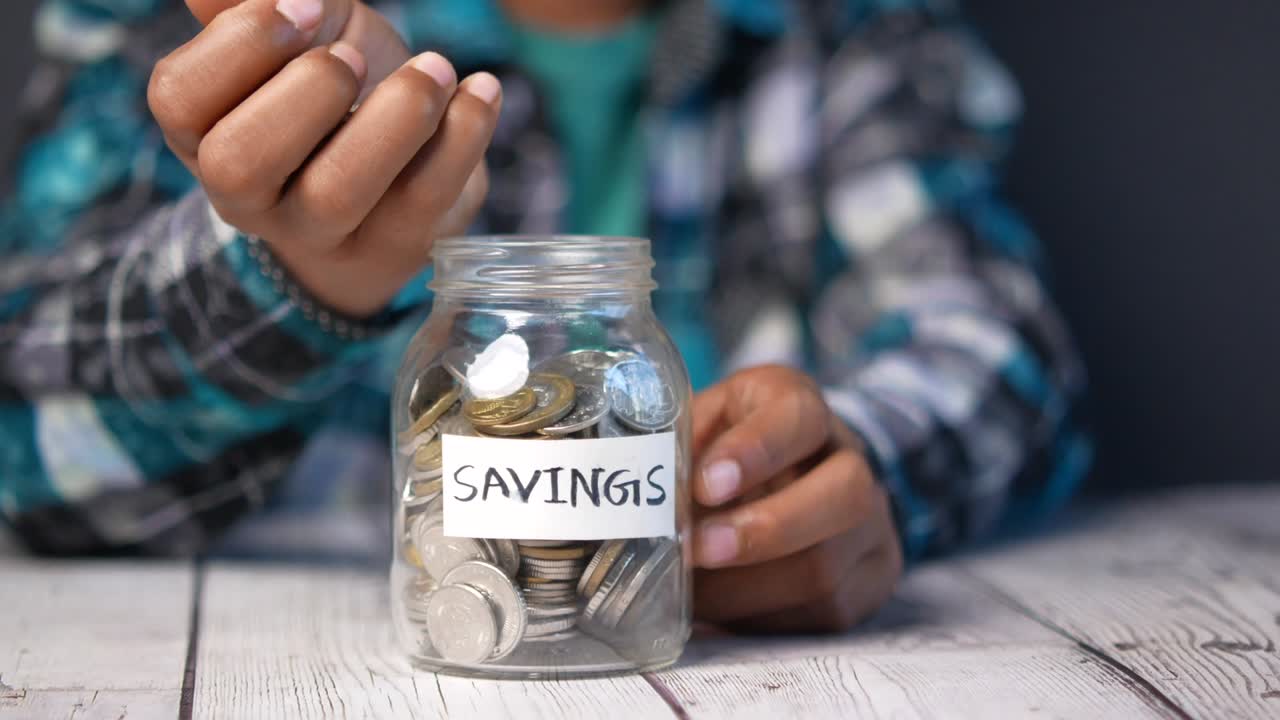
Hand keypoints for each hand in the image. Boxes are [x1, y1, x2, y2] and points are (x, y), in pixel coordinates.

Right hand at [148, 0, 500, 316]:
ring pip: (335, 192)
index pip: (178, 98)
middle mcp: (248, 196)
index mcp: (205, 132)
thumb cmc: (339, 93)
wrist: (401, 176)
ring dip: (394, 116)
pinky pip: (424, 200)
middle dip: (305, 91)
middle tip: (353, 57)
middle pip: (239, 162)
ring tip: (435, 68)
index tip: (305, 8)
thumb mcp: (302, 33)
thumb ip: (260, 3)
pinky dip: (462, 136)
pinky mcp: (395, 246)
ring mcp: (321, 232)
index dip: (241, 44)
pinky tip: (479, 90)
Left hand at [690, 366, 902, 631]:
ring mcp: (868, 525)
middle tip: (698, 549)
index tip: (707, 485)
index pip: (799, 416)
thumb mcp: (698, 425)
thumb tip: (640, 492)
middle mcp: (849, 460)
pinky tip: (720, 607)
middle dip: (767, 529)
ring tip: (690, 589)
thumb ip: (676, 446)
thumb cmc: (725, 450)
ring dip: (746, 587)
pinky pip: (821, 611)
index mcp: (800, 407)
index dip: (756, 450)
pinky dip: (760, 616)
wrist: (789, 478)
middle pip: (845, 493)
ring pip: (826, 566)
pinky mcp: (868, 581)